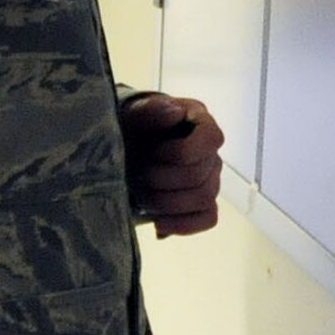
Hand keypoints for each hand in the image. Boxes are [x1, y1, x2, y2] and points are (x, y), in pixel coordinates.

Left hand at [120, 93, 224, 237]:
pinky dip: (182, 225)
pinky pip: (208, 219)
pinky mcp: (203, 203)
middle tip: (137, 177)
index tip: (153, 153)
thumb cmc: (131, 128)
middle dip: (162, 181)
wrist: (123, 150)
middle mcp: (211, 152)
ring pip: (204, 199)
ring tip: (141, 197)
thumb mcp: (133, 114)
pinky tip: (158, 223)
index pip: (211, 140)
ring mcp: (210, 179)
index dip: (181, 152)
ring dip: (166, 202)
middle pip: (200, 176)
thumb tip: (176, 112)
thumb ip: (152, 109)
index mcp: (201, 122)